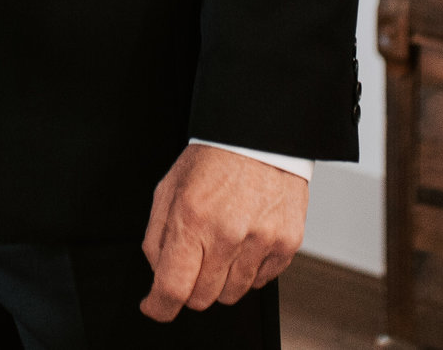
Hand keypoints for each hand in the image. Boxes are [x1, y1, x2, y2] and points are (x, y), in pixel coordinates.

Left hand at [139, 144, 307, 319]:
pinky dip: (248, 270)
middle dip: (190, 286)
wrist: (260, 136)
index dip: (159, 306)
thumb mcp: (169, 188)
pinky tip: (244, 242)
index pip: (172, 288)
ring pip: (232, 294)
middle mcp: (228, 233)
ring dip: (220, 280)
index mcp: (192, 218)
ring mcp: (261, 241)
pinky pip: (261, 282)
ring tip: (221, 246)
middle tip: (193, 260)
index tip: (155, 305)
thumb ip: (157, 236)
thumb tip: (158, 273)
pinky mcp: (287, 244)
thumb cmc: (214, 158)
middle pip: (202, 298)